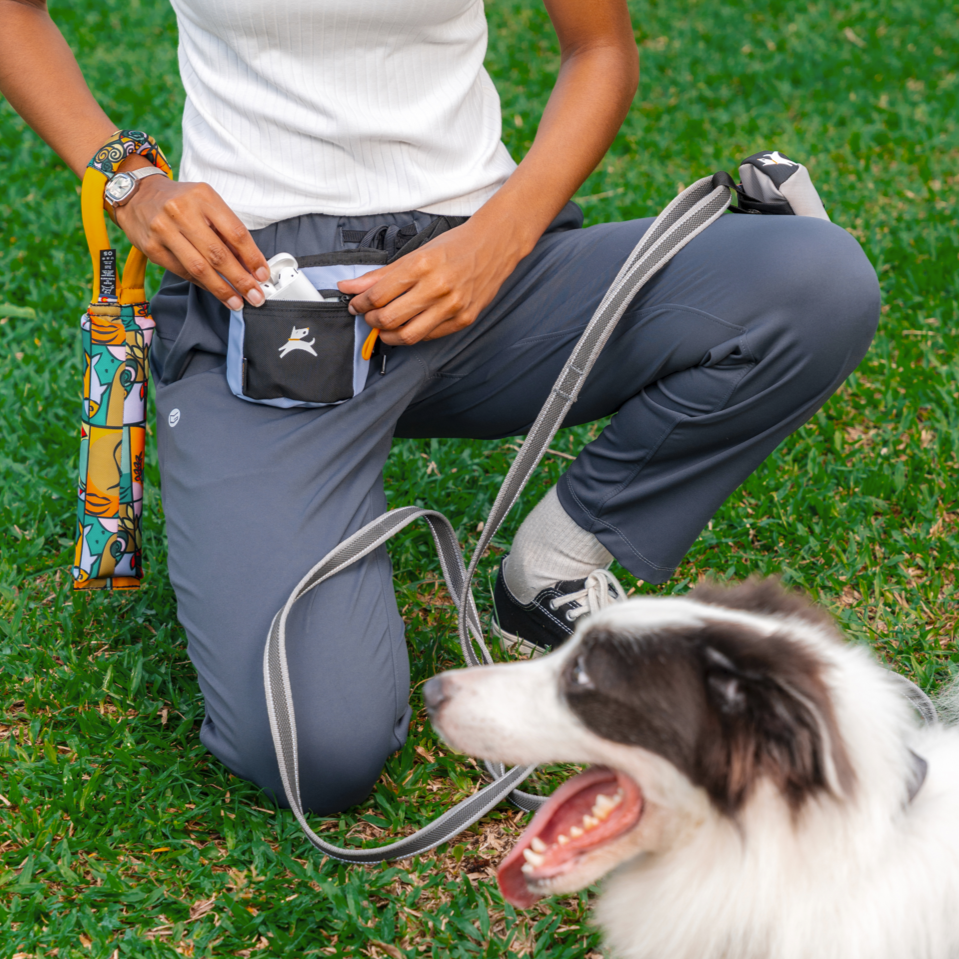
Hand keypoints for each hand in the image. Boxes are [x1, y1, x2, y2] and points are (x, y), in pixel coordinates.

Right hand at [113, 172, 269, 309]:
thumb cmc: (180, 201)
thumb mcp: (206, 204)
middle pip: (218, 254)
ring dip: (222, 289)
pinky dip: (202, 284)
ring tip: (237, 302)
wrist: (137, 193)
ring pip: (199, 267)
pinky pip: (182, 272)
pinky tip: (215, 291)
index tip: (263, 275)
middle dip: (240, 279)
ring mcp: (164, 229)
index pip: (235, 232)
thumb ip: (227, 231)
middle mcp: (182, 211)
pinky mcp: (152, 247)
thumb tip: (250, 264)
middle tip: (255, 295)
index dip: (252, 257)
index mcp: (203, 197)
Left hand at [338, 217, 526, 345]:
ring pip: (408, 335)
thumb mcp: (416, 253)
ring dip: (388, 334)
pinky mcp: (463, 319)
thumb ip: (381, 274)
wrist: (494, 246)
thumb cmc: (455, 246)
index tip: (355, 304)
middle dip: (371, 320)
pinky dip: (412, 334)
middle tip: (368, 316)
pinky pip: (429, 336)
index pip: (378, 294)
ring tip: (384, 327)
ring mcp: (452, 306)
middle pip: (389, 317)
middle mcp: (437, 287)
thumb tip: (350, 286)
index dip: (360, 303)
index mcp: (422, 265)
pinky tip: (407, 326)